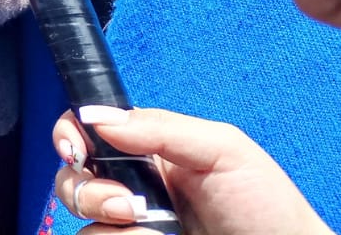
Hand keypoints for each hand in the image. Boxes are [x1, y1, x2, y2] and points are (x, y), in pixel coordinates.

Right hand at [52, 107, 332, 234]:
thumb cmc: (269, 208)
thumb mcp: (224, 150)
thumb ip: (161, 128)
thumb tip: (97, 117)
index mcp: (151, 152)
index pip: (90, 131)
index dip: (71, 135)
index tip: (75, 149)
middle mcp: (134, 189)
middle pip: (73, 179)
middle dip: (88, 190)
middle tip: (126, 206)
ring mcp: (134, 228)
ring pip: (83, 221)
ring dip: (108, 224)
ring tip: (151, 231)